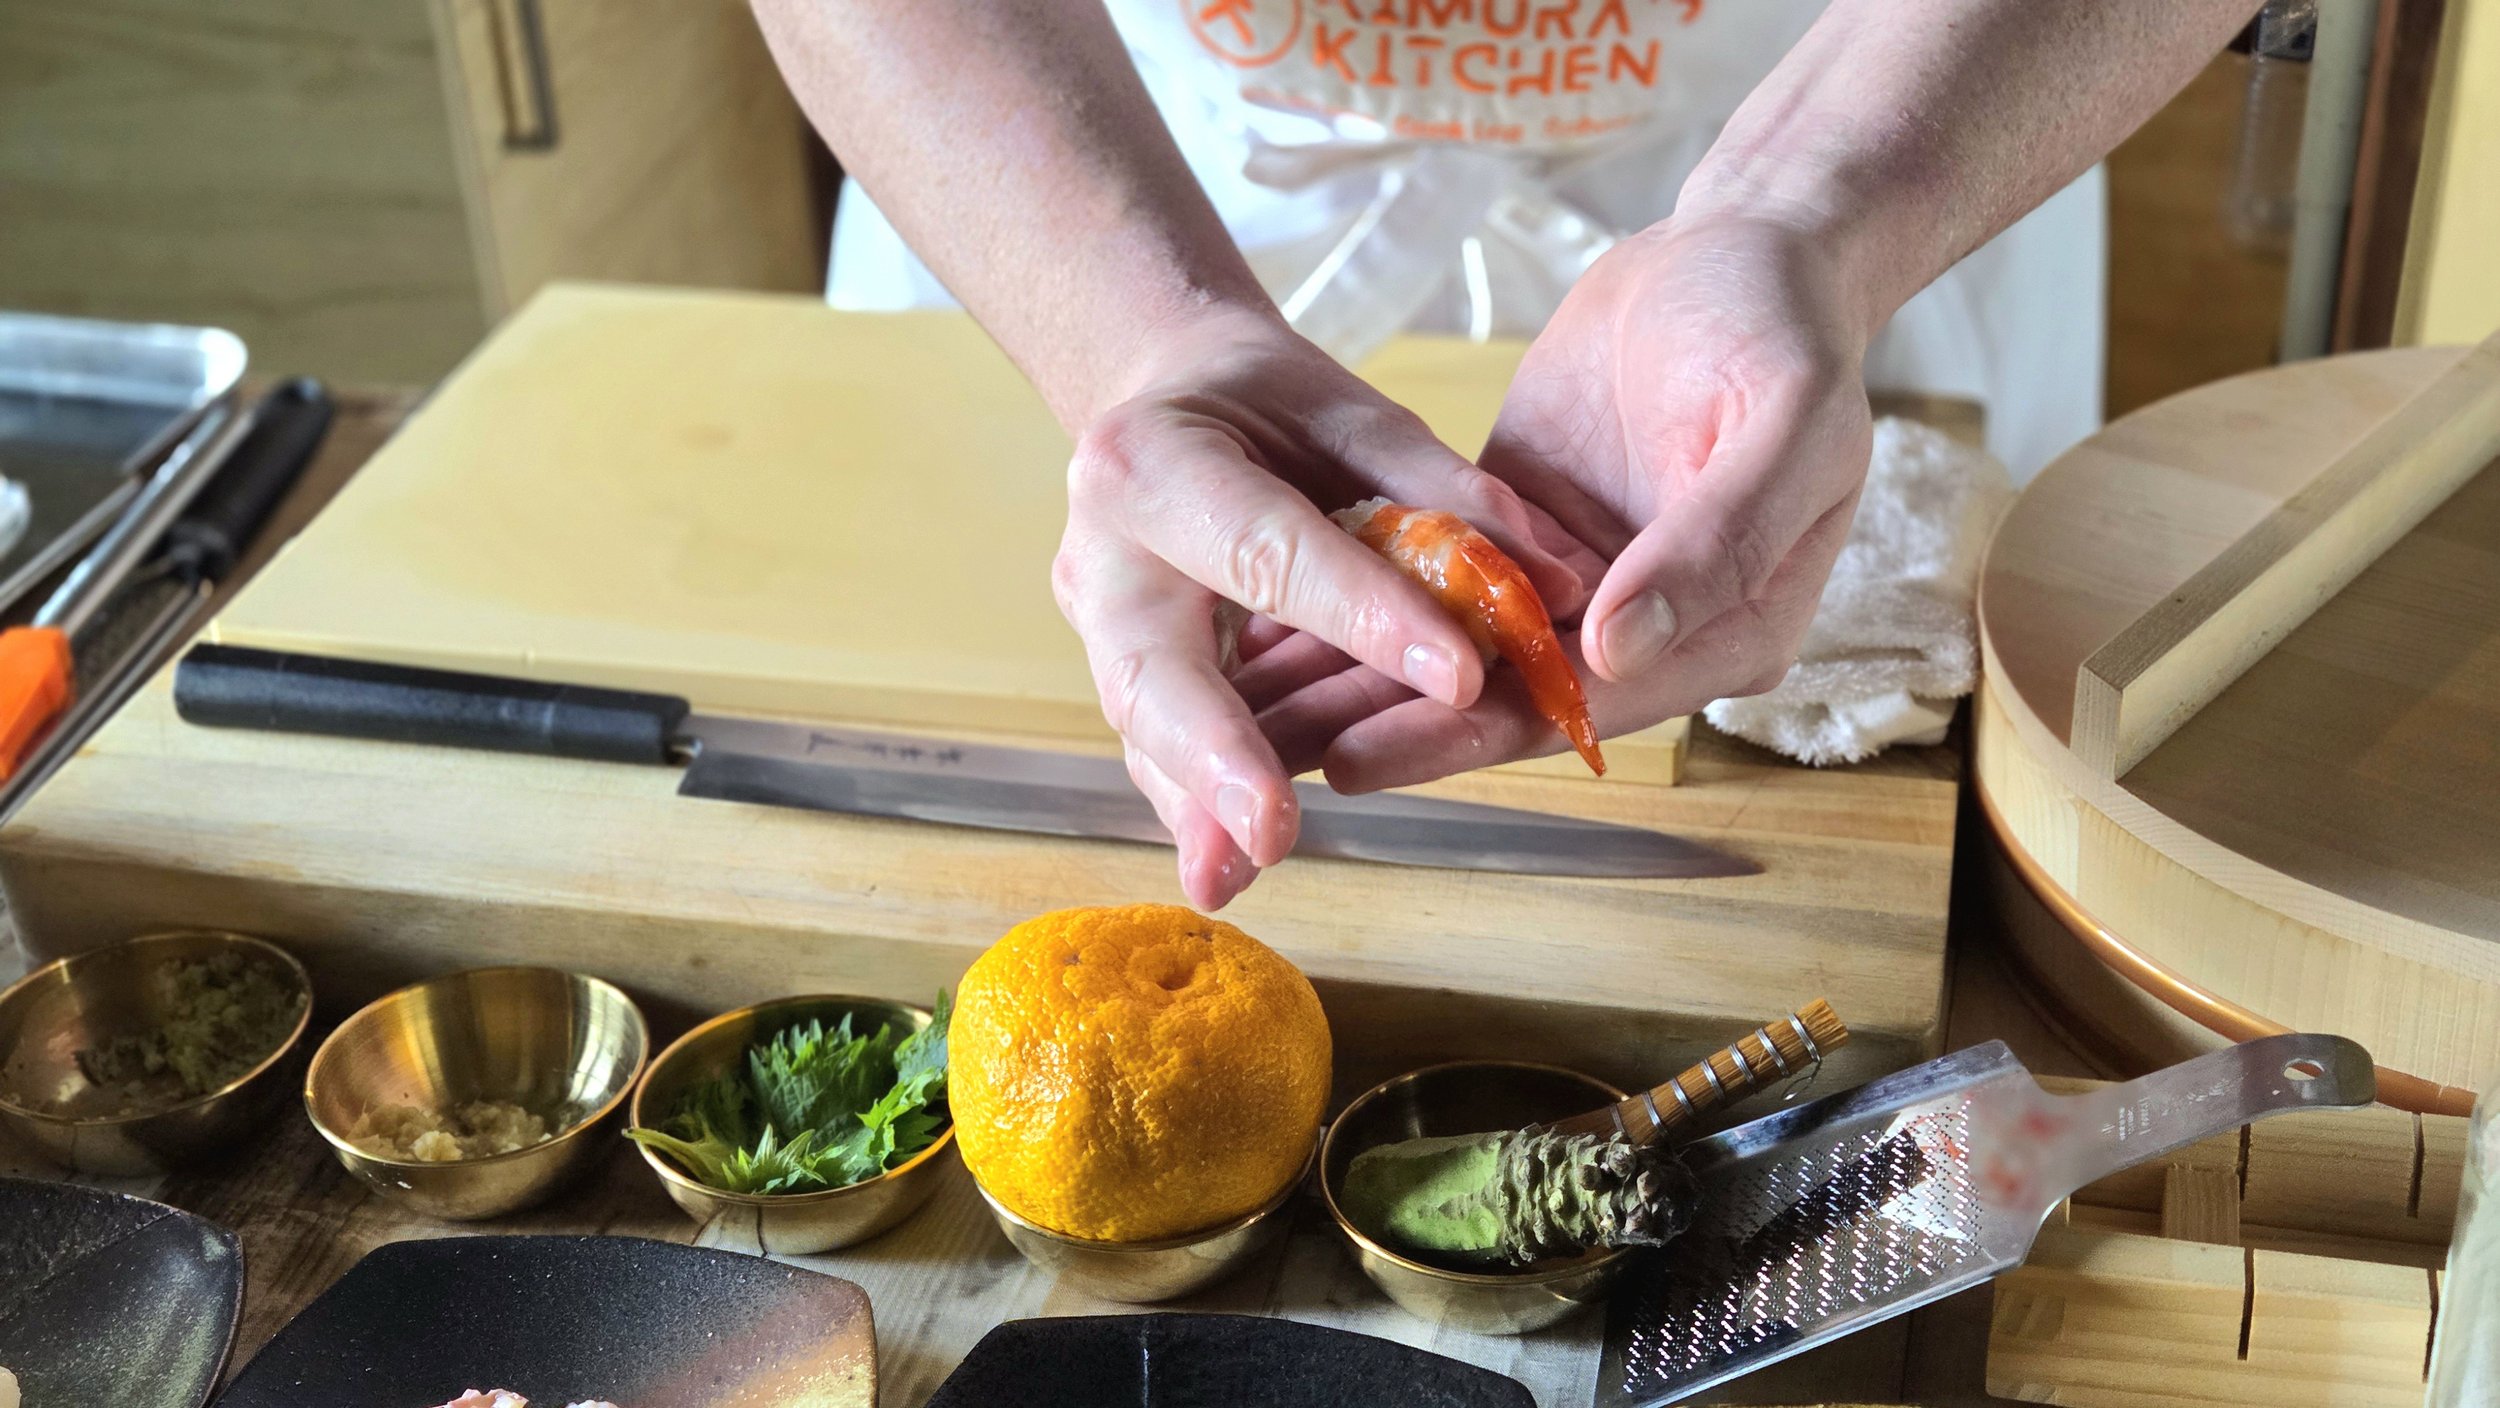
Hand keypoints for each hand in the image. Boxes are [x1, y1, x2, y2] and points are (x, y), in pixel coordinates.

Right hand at [1052, 305, 1589, 908]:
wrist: (1162, 397)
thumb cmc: (1265, 403)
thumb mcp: (1353, 414)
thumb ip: (1445, 494)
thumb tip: (1564, 585)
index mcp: (1156, 459)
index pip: (1273, 550)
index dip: (1367, 617)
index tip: (1460, 676)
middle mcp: (1104, 551)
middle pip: (1158, 666)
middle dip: (1216, 753)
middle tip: (1274, 828)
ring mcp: (1096, 622)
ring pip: (1145, 726)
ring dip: (1196, 805)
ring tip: (1234, 875)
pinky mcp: (1116, 670)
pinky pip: (1153, 745)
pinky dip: (1193, 804)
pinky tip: (1224, 864)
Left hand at [1262, 213, 1876, 790]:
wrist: (1750, 246)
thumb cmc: (1788, 328)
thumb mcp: (1784, 422)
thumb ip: (1716, 541)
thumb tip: (1615, 649)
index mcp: (1728, 629)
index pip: (1582, 704)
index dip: (1467, 732)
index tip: (1363, 755)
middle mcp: (1650, 632)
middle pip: (1501, 698)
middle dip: (1381, 726)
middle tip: (1261, 758)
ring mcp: (1579, 588)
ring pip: (1455, 652)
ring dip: (1353, 682)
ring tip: (1236, 718)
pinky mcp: (1518, 536)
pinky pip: (1430, 582)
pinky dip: (1356, 604)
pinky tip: (1262, 626)